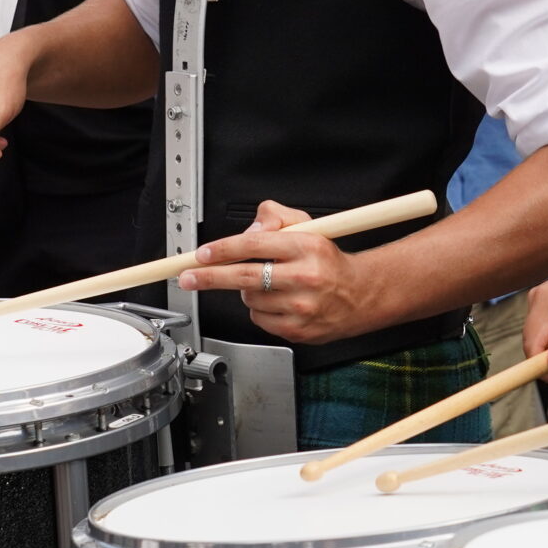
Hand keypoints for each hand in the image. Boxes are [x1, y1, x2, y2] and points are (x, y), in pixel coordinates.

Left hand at [177, 200, 385, 345]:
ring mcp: (301, 307)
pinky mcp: (297, 330)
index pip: (254, 245)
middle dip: (210, 276)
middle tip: (188, 277)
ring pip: (250, 299)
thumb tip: (246, 232)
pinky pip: (259, 319)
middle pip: (245, 277)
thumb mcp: (307, 225)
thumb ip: (274, 217)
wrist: (359, 296)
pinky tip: (276, 301)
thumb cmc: (328, 261)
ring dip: (248, 290)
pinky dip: (259, 309)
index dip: (223, 250)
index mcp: (307, 247)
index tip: (203, 254)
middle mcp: (305, 277)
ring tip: (268, 283)